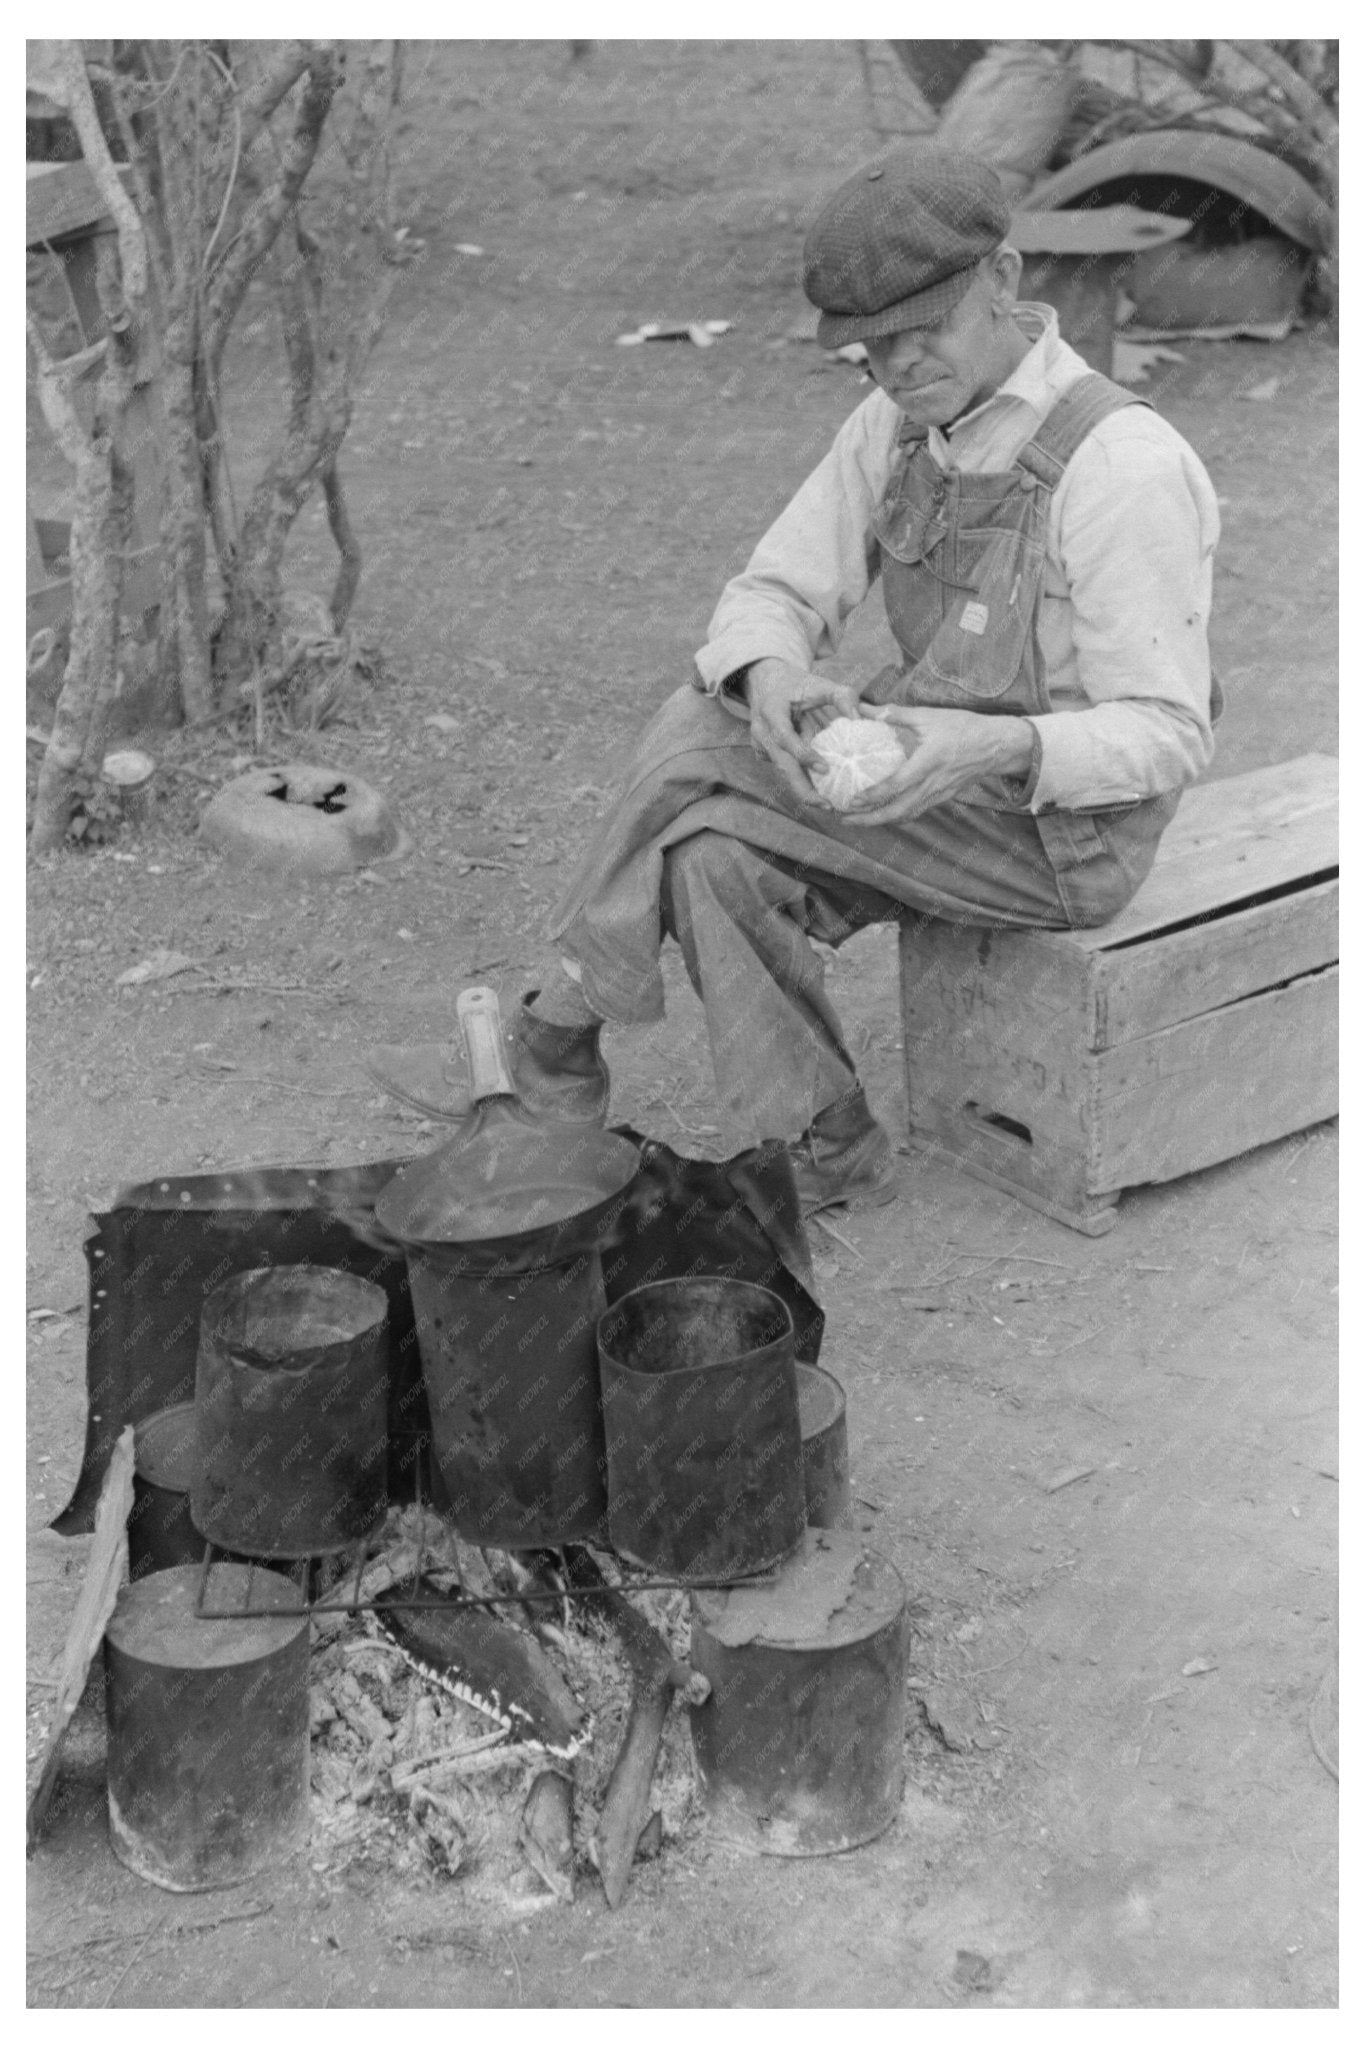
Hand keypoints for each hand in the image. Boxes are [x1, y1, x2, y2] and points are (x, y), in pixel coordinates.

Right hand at [746, 659, 864, 808]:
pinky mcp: (765, 755)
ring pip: (784, 773)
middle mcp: (761, 731)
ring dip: (805, 790)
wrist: (766, 683)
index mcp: (771, 710)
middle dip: (803, 789)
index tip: (824, 769)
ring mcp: (761, 745)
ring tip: (830, 805)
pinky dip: (802, 782)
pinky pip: (785, 771)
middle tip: (827, 805)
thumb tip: (861, 721)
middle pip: (781, 766)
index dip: (803, 754)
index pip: (784, 736)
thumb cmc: (797, 684)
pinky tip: (822, 793)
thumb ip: (842, 696)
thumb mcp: (819, 682)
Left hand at [838, 706, 1033, 826]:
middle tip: (845, 820)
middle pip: (897, 811)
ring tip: (858, 821)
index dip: (873, 795)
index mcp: (928, 762)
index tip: (853, 800)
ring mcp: (938, 794)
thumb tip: (866, 708)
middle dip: (870, 819)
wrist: (996, 746)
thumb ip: (895, 714)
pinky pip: (916, 811)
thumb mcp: (928, 716)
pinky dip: (896, 816)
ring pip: (906, 816)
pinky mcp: (942, 798)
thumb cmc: (963, 727)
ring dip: (880, 821)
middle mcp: (932, 783)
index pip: (896, 785)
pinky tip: (882, 814)